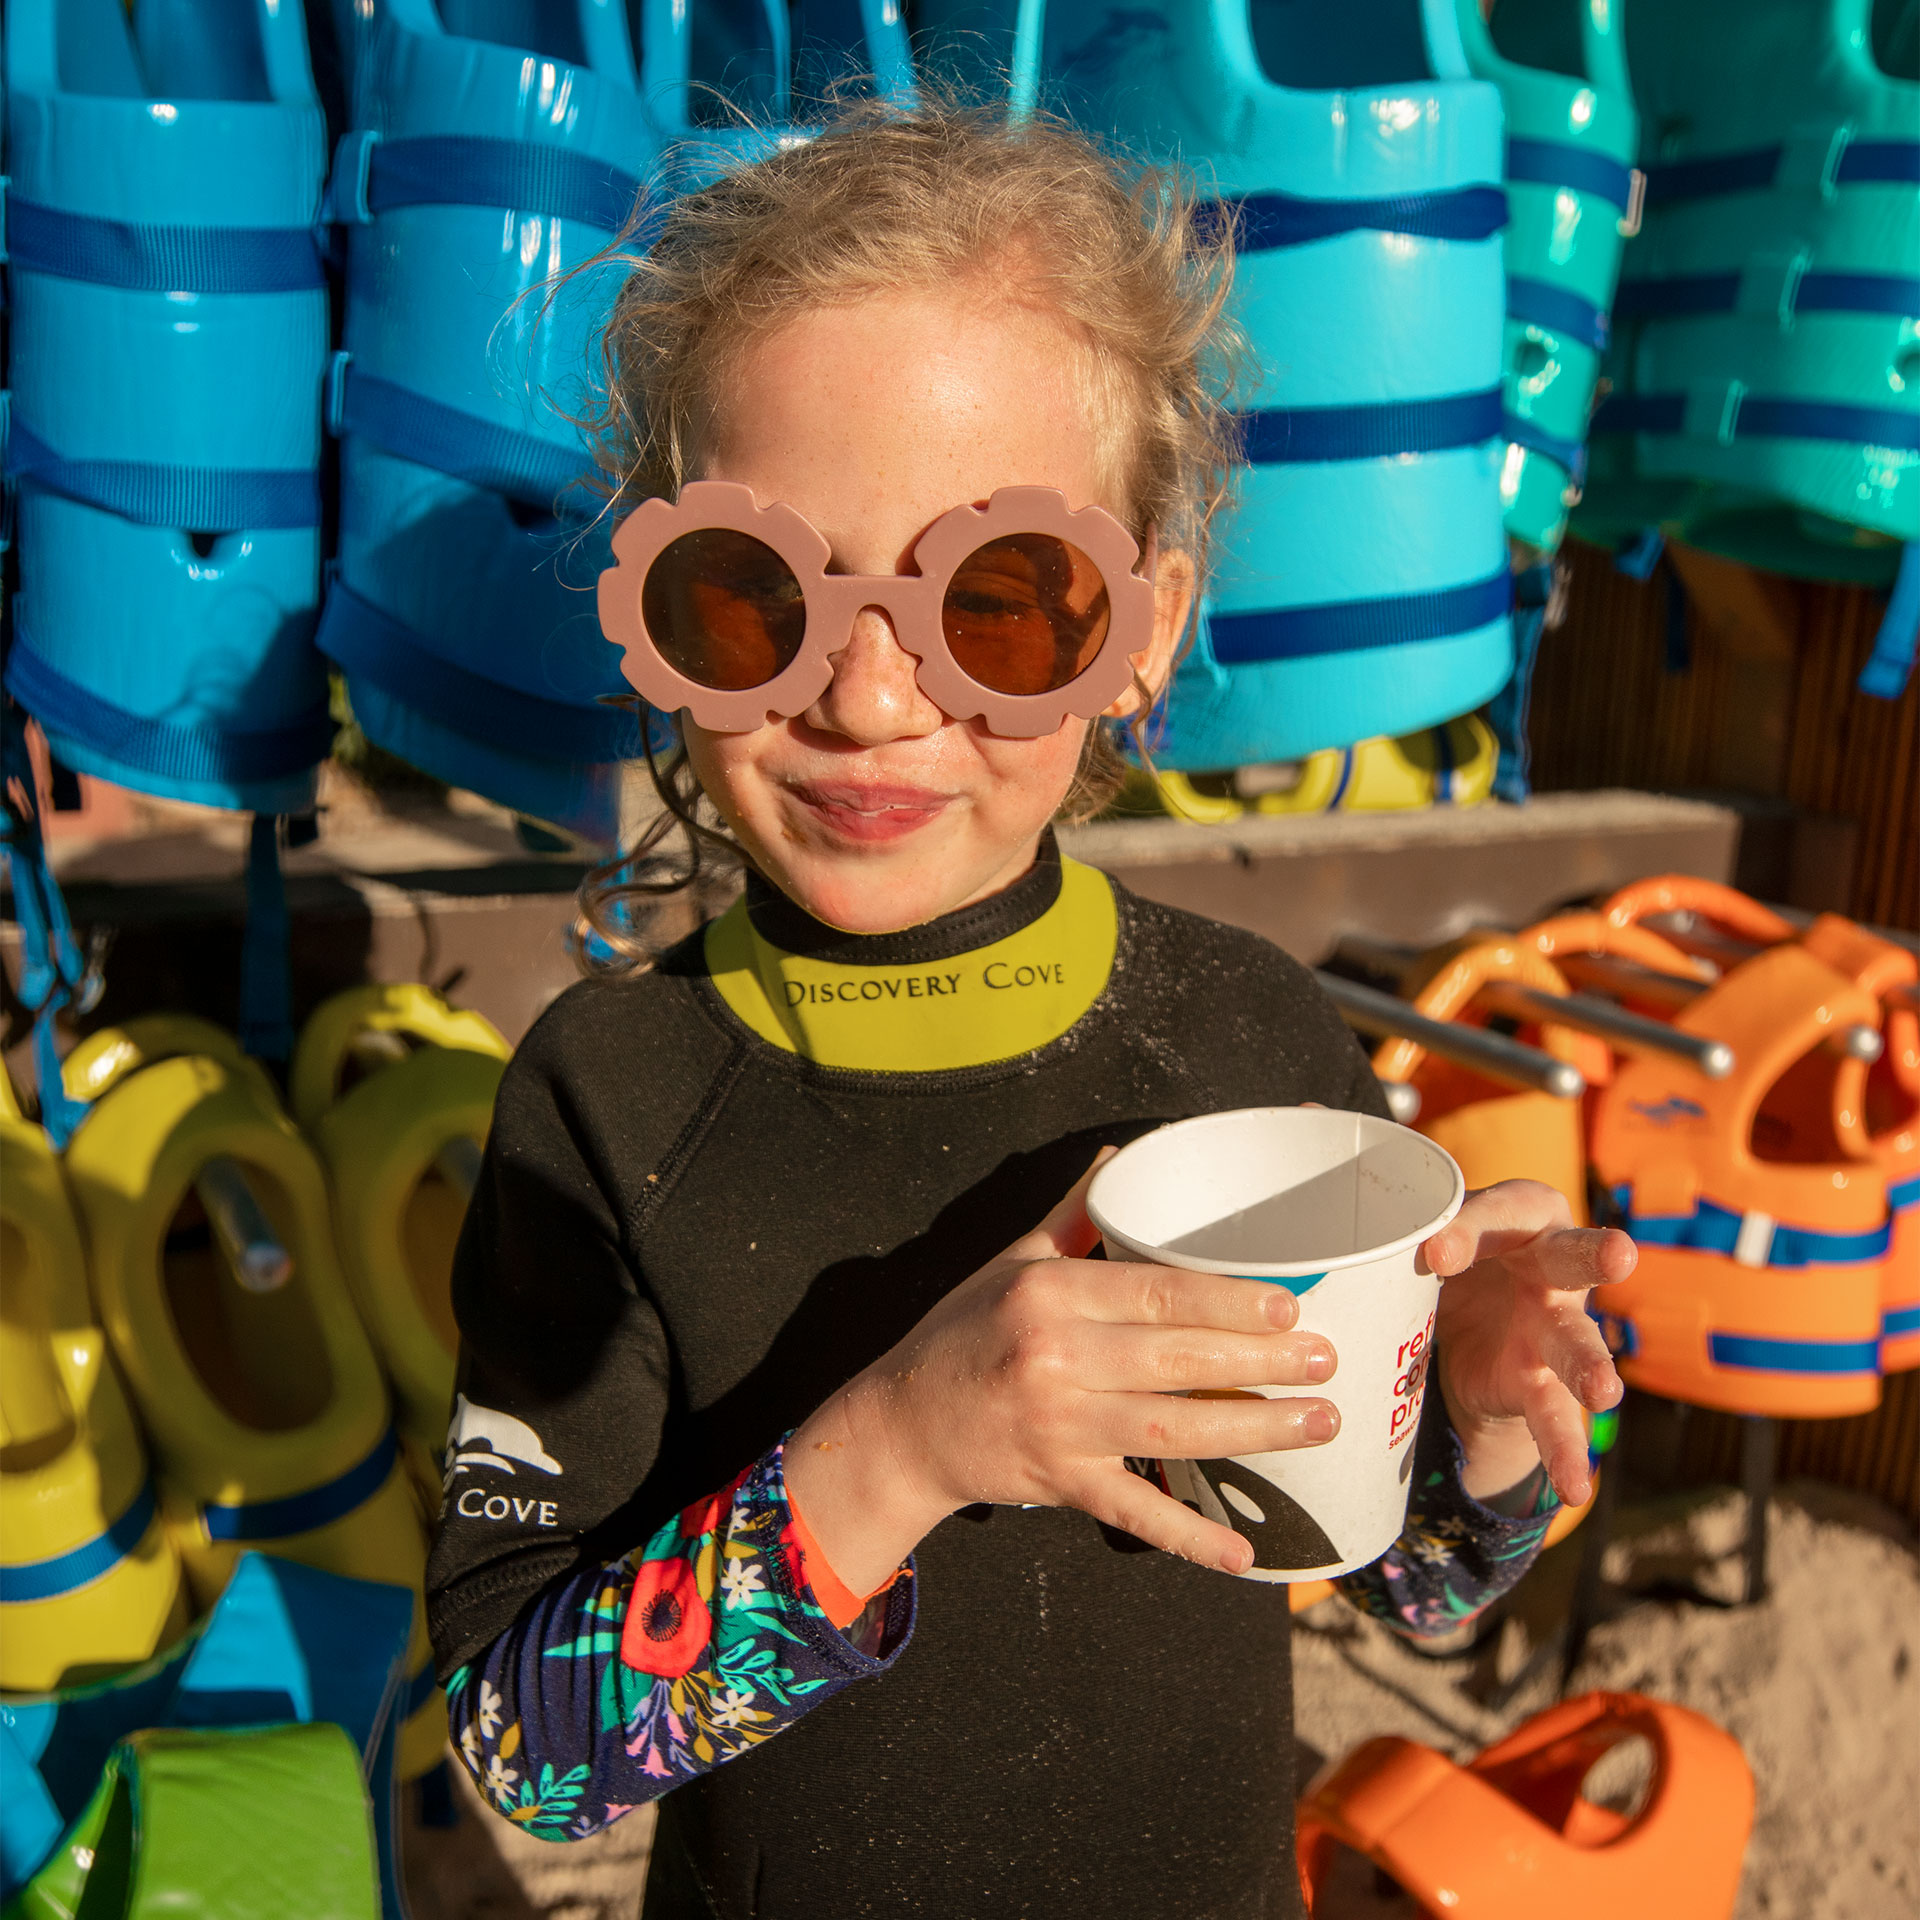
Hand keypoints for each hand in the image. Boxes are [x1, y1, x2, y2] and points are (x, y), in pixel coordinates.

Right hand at [785, 1151, 1340, 1592]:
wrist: (901, 1424)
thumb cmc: (962, 1332)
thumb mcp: (1010, 1262)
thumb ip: (1073, 1217)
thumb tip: (1120, 1158)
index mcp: (1051, 1294)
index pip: (1157, 1294)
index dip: (1229, 1302)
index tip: (1290, 1306)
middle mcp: (1055, 1358)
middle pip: (1177, 1360)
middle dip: (1261, 1362)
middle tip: (1327, 1361)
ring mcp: (1059, 1427)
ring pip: (1172, 1429)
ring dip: (1253, 1431)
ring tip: (1319, 1423)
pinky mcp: (1059, 1484)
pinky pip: (1133, 1511)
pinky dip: (1187, 1536)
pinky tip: (1242, 1552)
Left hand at [1423, 1180, 1632, 1510]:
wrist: (1461, 1322)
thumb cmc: (1445, 1254)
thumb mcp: (1422, 1235)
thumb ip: (1395, 1225)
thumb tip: (1326, 1167)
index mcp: (1519, 1216)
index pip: (1504, 1211)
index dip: (1472, 1229)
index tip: (1435, 1254)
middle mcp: (1549, 1268)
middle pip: (1573, 1258)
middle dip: (1595, 1255)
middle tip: (1619, 1254)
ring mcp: (1554, 1328)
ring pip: (1578, 1344)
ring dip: (1591, 1366)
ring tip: (1603, 1392)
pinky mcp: (1542, 1382)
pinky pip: (1557, 1420)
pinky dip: (1565, 1455)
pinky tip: (1575, 1488)